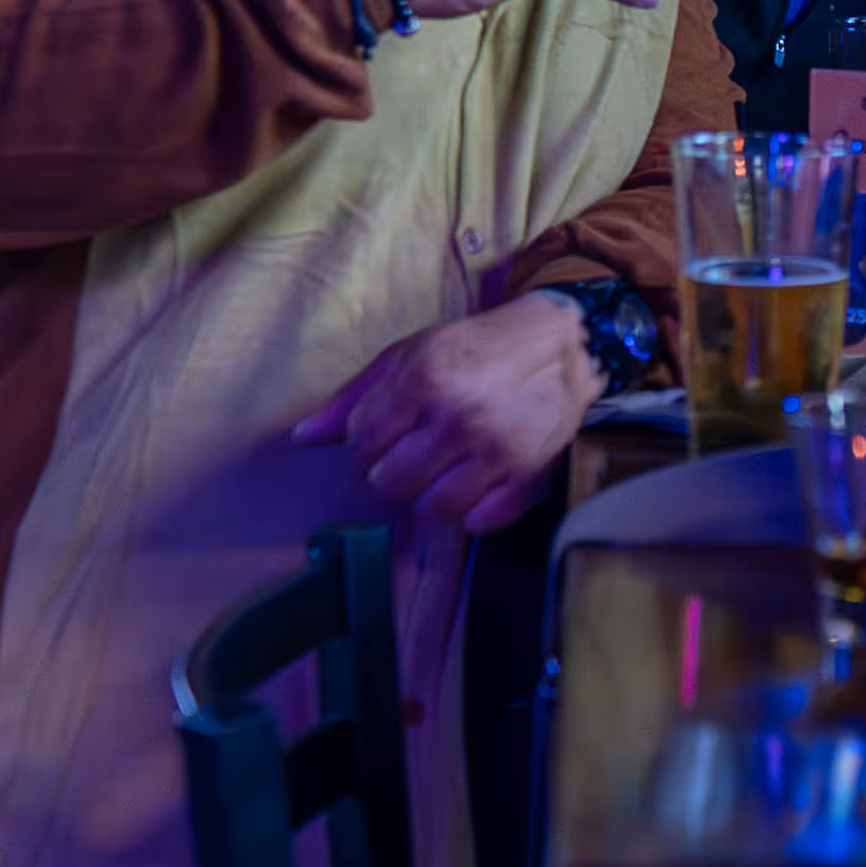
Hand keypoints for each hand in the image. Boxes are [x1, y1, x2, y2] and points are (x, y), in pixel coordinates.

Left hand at [291, 292, 600, 531]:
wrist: (562, 343)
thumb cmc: (475, 348)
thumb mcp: (409, 355)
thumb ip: (354, 397)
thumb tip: (303, 439)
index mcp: (423, 380)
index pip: (360, 443)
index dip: (367, 444)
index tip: (389, 433)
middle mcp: (458, 418)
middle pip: (389, 483)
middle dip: (394, 471)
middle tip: (416, 452)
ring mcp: (496, 452)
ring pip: (431, 509)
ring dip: (431, 494)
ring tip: (446, 467)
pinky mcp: (528, 477)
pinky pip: (478, 523)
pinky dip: (472, 511)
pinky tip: (477, 482)